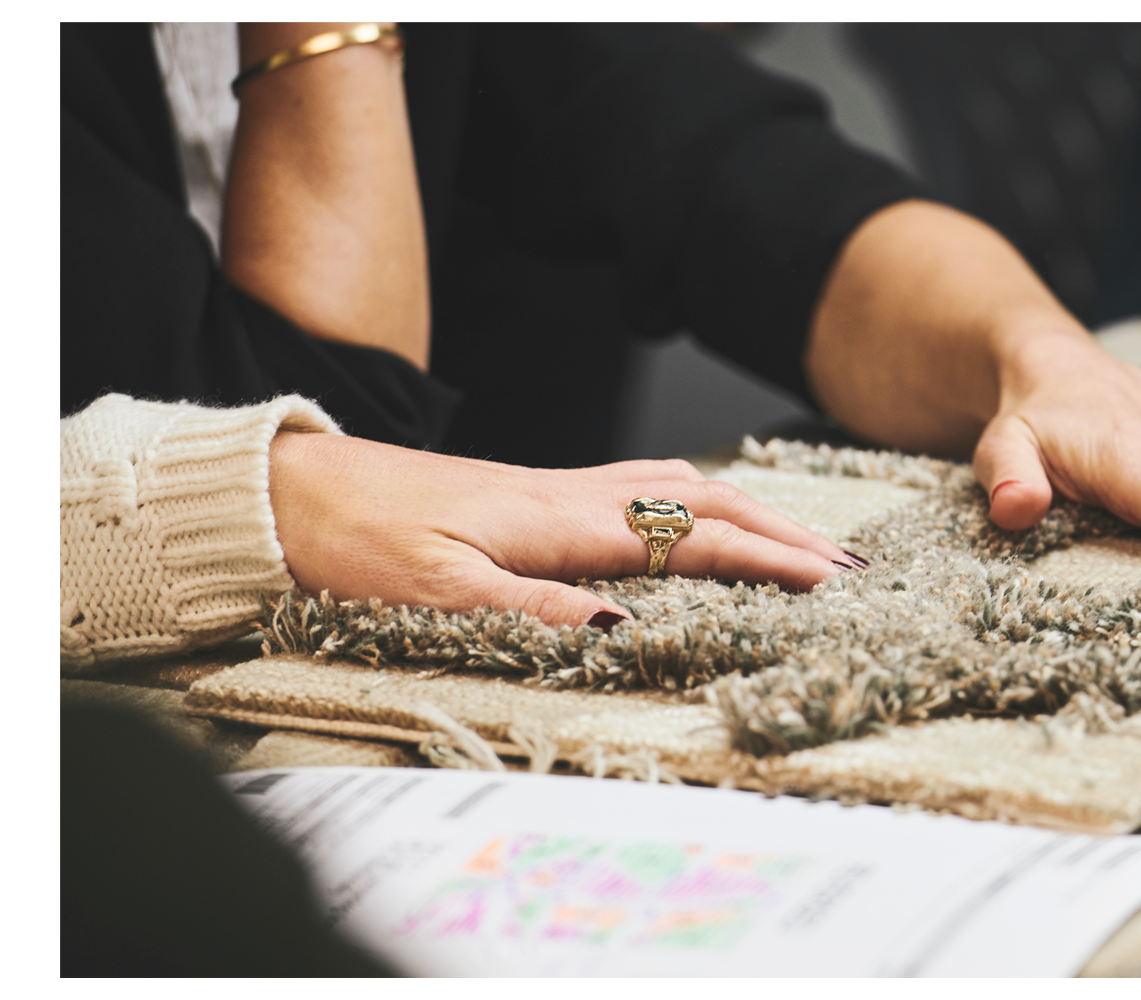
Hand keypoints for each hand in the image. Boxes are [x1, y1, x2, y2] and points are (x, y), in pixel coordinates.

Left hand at [266, 433, 853, 627]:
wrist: (290, 492)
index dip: (770, 560)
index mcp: (563, 522)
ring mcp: (560, 489)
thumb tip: (624, 627)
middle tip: (851, 568)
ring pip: (682, 488)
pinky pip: (646, 486)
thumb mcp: (436, 593)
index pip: (693, 538)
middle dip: (786, 535)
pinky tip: (703, 513)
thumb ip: (535, 610)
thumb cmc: (353, 540)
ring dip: (752, 513)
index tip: (833, 582)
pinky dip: (700, 499)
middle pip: (707, 505)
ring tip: (803, 542)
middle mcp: (574, 496)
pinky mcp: (539, 494)